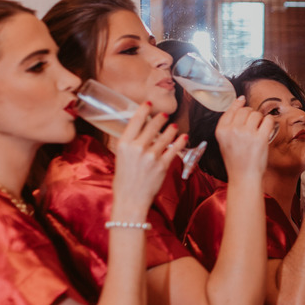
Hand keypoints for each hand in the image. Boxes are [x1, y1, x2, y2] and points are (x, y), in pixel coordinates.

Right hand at [111, 102, 183, 218]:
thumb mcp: (120, 158)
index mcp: (123, 144)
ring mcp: (151, 156)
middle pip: (152, 126)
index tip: (149, 104)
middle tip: (165, 114)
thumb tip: (140, 134)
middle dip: (160, 118)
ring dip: (171, 130)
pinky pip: (174, 150)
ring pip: (165, 137)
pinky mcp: (163, 166)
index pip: (135, 121)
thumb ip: (130, 145)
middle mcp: (137, 148)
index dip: (144, 110)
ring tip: (174, 126)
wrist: (130, 200)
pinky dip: (180, 142)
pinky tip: (184, 137)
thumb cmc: (124, 181)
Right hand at [216, 96, 274, 180]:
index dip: (237, 104)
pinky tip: (268, 127)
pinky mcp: (260, 138)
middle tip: (253, 124)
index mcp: (221, 130)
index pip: (230, 110)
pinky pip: (268, 120)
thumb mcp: (224, 141)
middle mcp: (233, 130)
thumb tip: (240, 102)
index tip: (242, 100)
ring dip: (260, 119)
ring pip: (256, 114)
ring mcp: (247, 133)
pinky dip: (269, 122)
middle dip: (250, 114)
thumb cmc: (236, 160)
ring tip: (259, 128)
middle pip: (245, 110)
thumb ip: (229, 124)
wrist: (244, 176)